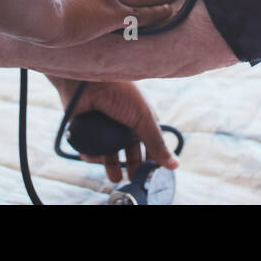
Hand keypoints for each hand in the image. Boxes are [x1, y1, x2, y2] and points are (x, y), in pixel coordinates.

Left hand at [48, 76, 179, 182]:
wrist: (87, 80)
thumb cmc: (120, 91)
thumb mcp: (143, 117)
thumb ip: (157, 142)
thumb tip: (174, 165)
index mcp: (139, 118)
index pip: (148, 144)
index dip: (150, 159)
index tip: (150, 174)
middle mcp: (122, 124)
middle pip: (128, 152)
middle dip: (131, 166)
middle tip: (131, 180)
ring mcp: (103, 127)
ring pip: (109, 153)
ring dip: (111, 165)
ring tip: (114, 176)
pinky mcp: (85, 130)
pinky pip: (90, 149)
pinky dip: (92, 155)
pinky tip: (94, 156)